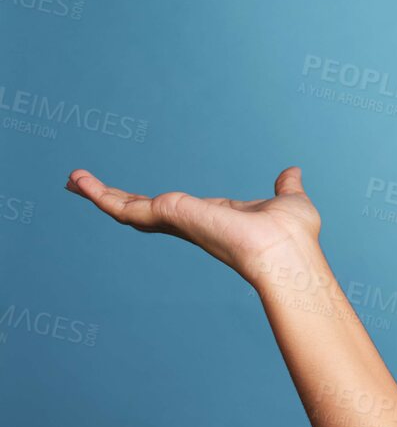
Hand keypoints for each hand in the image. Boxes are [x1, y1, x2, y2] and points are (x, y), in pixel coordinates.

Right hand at [64, 165, 322, 284]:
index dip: (151, 204)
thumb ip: (285, 187)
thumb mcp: (289, 201)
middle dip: (114, 199)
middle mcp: (190, 224)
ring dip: (99, 194)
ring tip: (72, 180)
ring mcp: (177, 222)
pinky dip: (101, 195)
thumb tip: (291, 173)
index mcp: (212, 219)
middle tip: (83, 186)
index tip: (131, 196)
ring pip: (127, 210)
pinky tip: (80, 183)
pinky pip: (126, 208)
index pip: (172, 211)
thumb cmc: (294, 236)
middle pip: (141, 211)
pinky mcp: (169, 216)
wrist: (286, 252)